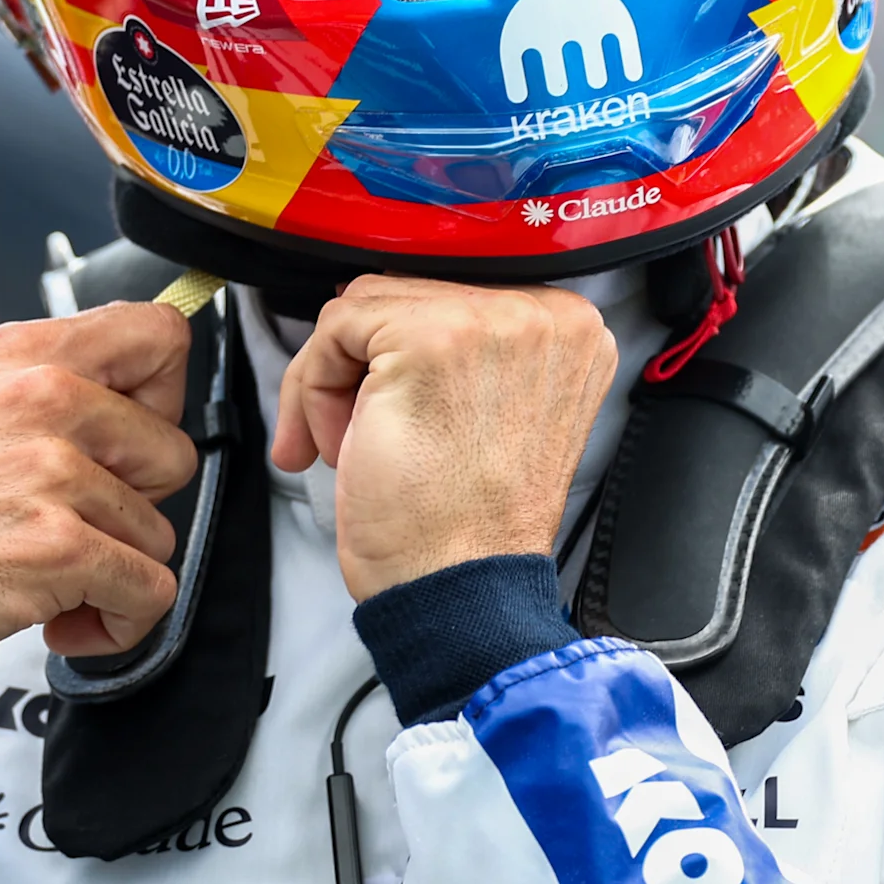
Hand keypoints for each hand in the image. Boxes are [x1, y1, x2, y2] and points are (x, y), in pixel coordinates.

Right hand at [0, 303, 199, 682]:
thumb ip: (37, 382)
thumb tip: (119, 394)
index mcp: (25, 354)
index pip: (162, 335)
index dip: (162, 398)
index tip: (129, 440)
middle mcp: (46, 399)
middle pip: (173, 452)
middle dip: (132, 504)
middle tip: (69, 525)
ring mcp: (53, 474)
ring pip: (158, 533)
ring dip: (111, 570)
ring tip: (45, 577)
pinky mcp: (55, 549)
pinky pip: (148, 593)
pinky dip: (117, 623)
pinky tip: (62, 620)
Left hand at [270, 276, 618, 598]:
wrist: (463, 588)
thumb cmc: (470, 524)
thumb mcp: (499, 410)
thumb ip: (475, 351)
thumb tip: (385, 308)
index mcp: (571, 329)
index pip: (457, 297)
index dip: (403, 358)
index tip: (387, 409)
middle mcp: (544, 314)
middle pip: (410, 295)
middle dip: (365, 370)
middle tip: (359, 438)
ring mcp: (492, 319)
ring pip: (367, 306)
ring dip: (335, 381)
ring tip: (350, 446)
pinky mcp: (430, 338)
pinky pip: (336, 327)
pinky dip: (313, 388)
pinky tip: (339, 444)